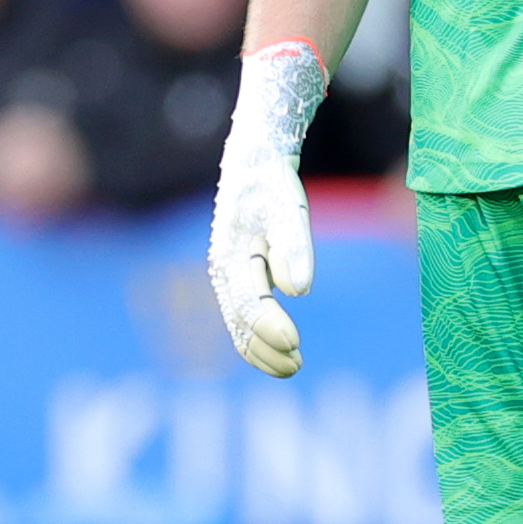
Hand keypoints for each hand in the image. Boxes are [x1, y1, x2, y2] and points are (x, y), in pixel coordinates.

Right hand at [207, 41, 326, 375]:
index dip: (271, 330)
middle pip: (239, 321)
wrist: (254, 156)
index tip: (297, 346)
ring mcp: (226, 272)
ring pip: (237, 322)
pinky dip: (256, 334)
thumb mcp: (289, 208)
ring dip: (262, 347)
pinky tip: (280, 346)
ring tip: (294, 366)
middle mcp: (223, 268)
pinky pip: (241, 312)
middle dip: (266, 348)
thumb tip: (299, 290)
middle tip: (298, 367)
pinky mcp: (236, 271)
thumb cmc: (273, 181)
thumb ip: (294, 247)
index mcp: (231, 255)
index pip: (249, 305)